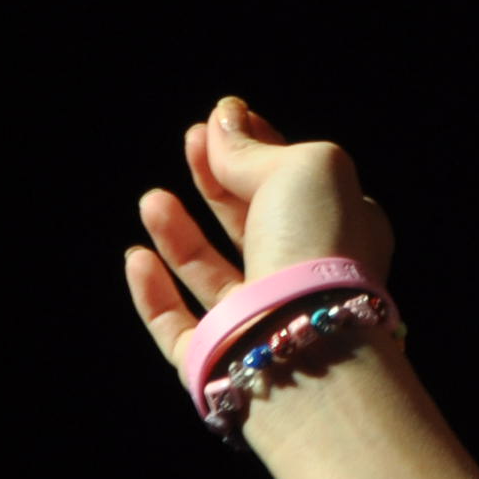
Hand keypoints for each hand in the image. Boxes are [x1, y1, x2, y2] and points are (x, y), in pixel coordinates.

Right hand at [125, 96, 396, 382]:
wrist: (306, 344)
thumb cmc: (317, 245)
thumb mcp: (301, 170)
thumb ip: (253, 148)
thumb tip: (222, 118)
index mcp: (342, 232)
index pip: (292, 183)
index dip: (257, 148)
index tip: (222, 119)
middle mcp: (304, 279)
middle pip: (249, 224)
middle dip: (215, 182)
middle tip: (189, 142)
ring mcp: (260, 323)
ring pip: (211, 276)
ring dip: (178, 235)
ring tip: (151, 199)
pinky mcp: (219, 359)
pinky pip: (177, 327)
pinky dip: (153, 294)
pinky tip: (136, 258)